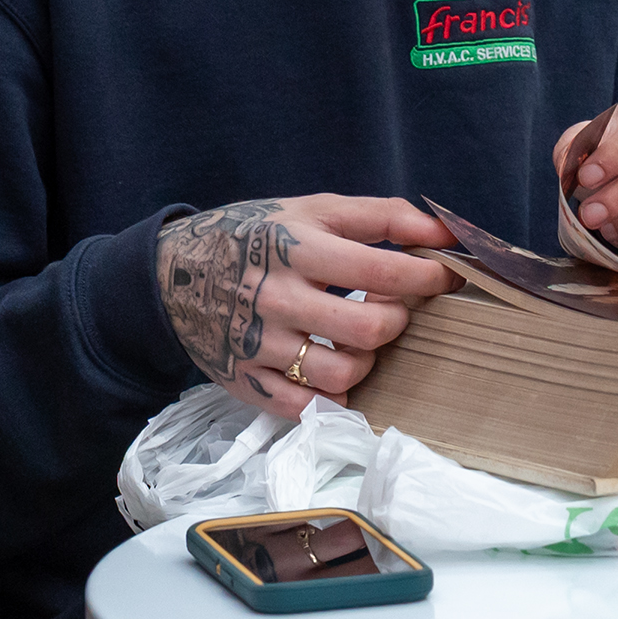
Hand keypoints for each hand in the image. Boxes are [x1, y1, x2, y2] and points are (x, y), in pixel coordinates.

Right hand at [155, 195, 458, 404]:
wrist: (170, 273)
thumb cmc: (257, 237)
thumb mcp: (315, 210)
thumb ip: (385, 217)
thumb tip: (448, 232)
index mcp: (296, 249)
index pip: (382, 272)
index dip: (428, 278)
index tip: (447, 277)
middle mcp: (276, 299)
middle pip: (369, 330)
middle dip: (397, 321)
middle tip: (391, 309)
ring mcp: (258, 345)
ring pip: (342, 375)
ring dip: (367, 361)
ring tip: (358, 341)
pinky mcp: (245, 381)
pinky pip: (305, 408)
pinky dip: (332, 397)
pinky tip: (335, 373)